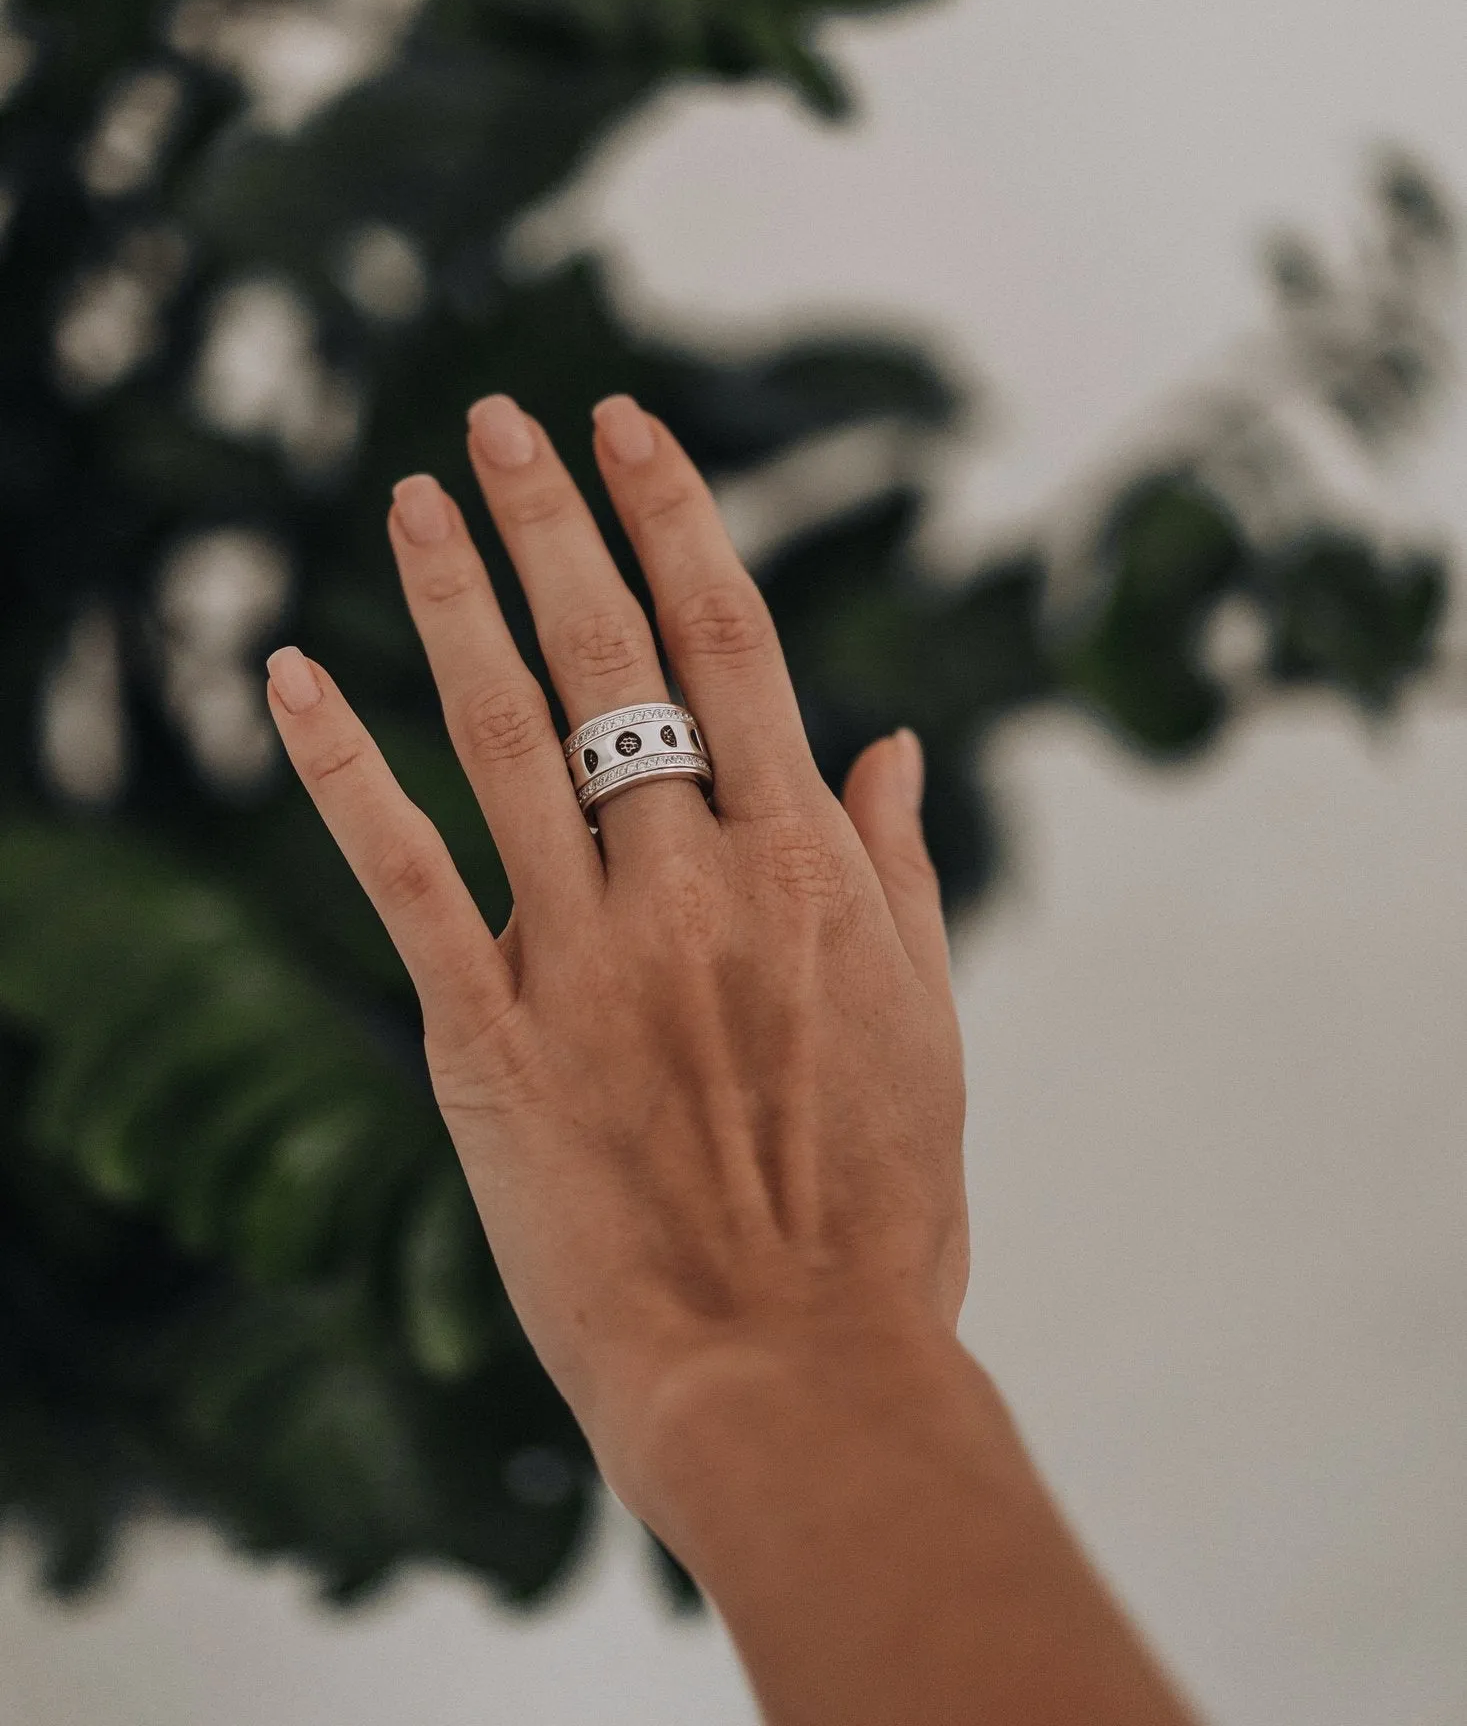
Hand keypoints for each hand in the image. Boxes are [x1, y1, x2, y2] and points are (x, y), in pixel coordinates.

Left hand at [265, 391, 967, 1525]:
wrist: (793, 1376)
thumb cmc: (878, 1211)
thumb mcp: (926, 1024)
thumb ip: (895, 868)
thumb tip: (890, 744)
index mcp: (809, 868)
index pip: (732, 643)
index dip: (672, 521)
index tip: (624, 431)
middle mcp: (698, 884)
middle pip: (612, 657)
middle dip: (554, 521)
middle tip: (500, 419)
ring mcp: (589, 956)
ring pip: (506, 734)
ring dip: (454, 600)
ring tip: (412, 494)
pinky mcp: (491, 1038)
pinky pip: (403, 875)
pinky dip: (339, 767)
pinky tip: (287, 675)